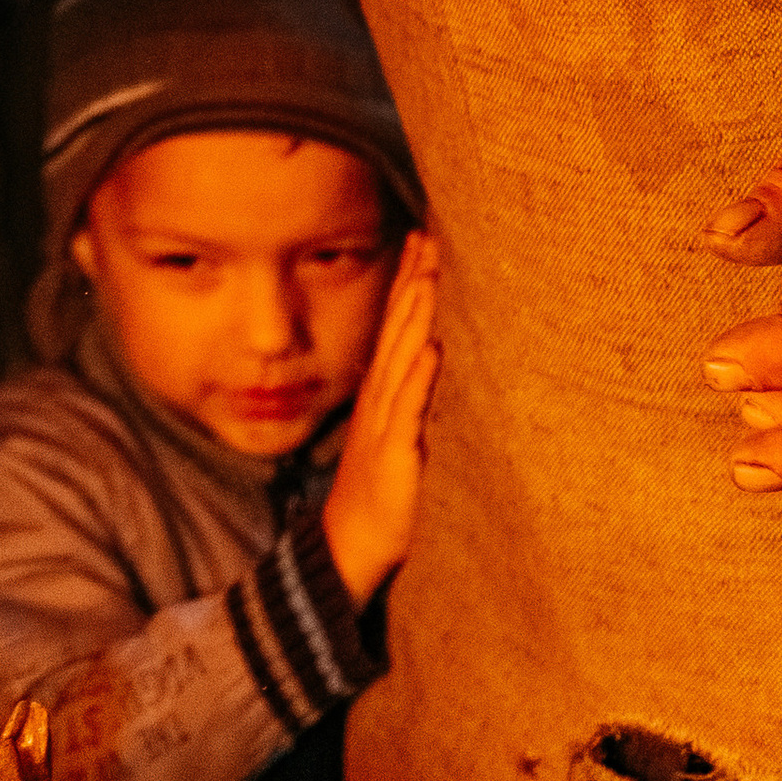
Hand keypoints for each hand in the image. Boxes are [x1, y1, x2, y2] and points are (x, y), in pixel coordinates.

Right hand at [322, 230, 441, 604]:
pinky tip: (430, 349)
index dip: (409, 281)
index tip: (424, 237)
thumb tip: (423, 354)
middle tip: (428, 235)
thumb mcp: (394, 433)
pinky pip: (407, 412)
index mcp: (383, 390)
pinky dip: (419, 379)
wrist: (351, 545)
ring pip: (402, 358)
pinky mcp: (396, 455)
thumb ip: (406, 394)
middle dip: (414, 281)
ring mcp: (386, 424)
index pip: (396, 324)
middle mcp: (381, 398)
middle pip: (398, 329)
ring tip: (428, 274)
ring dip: (414, 316)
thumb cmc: (378, 490)